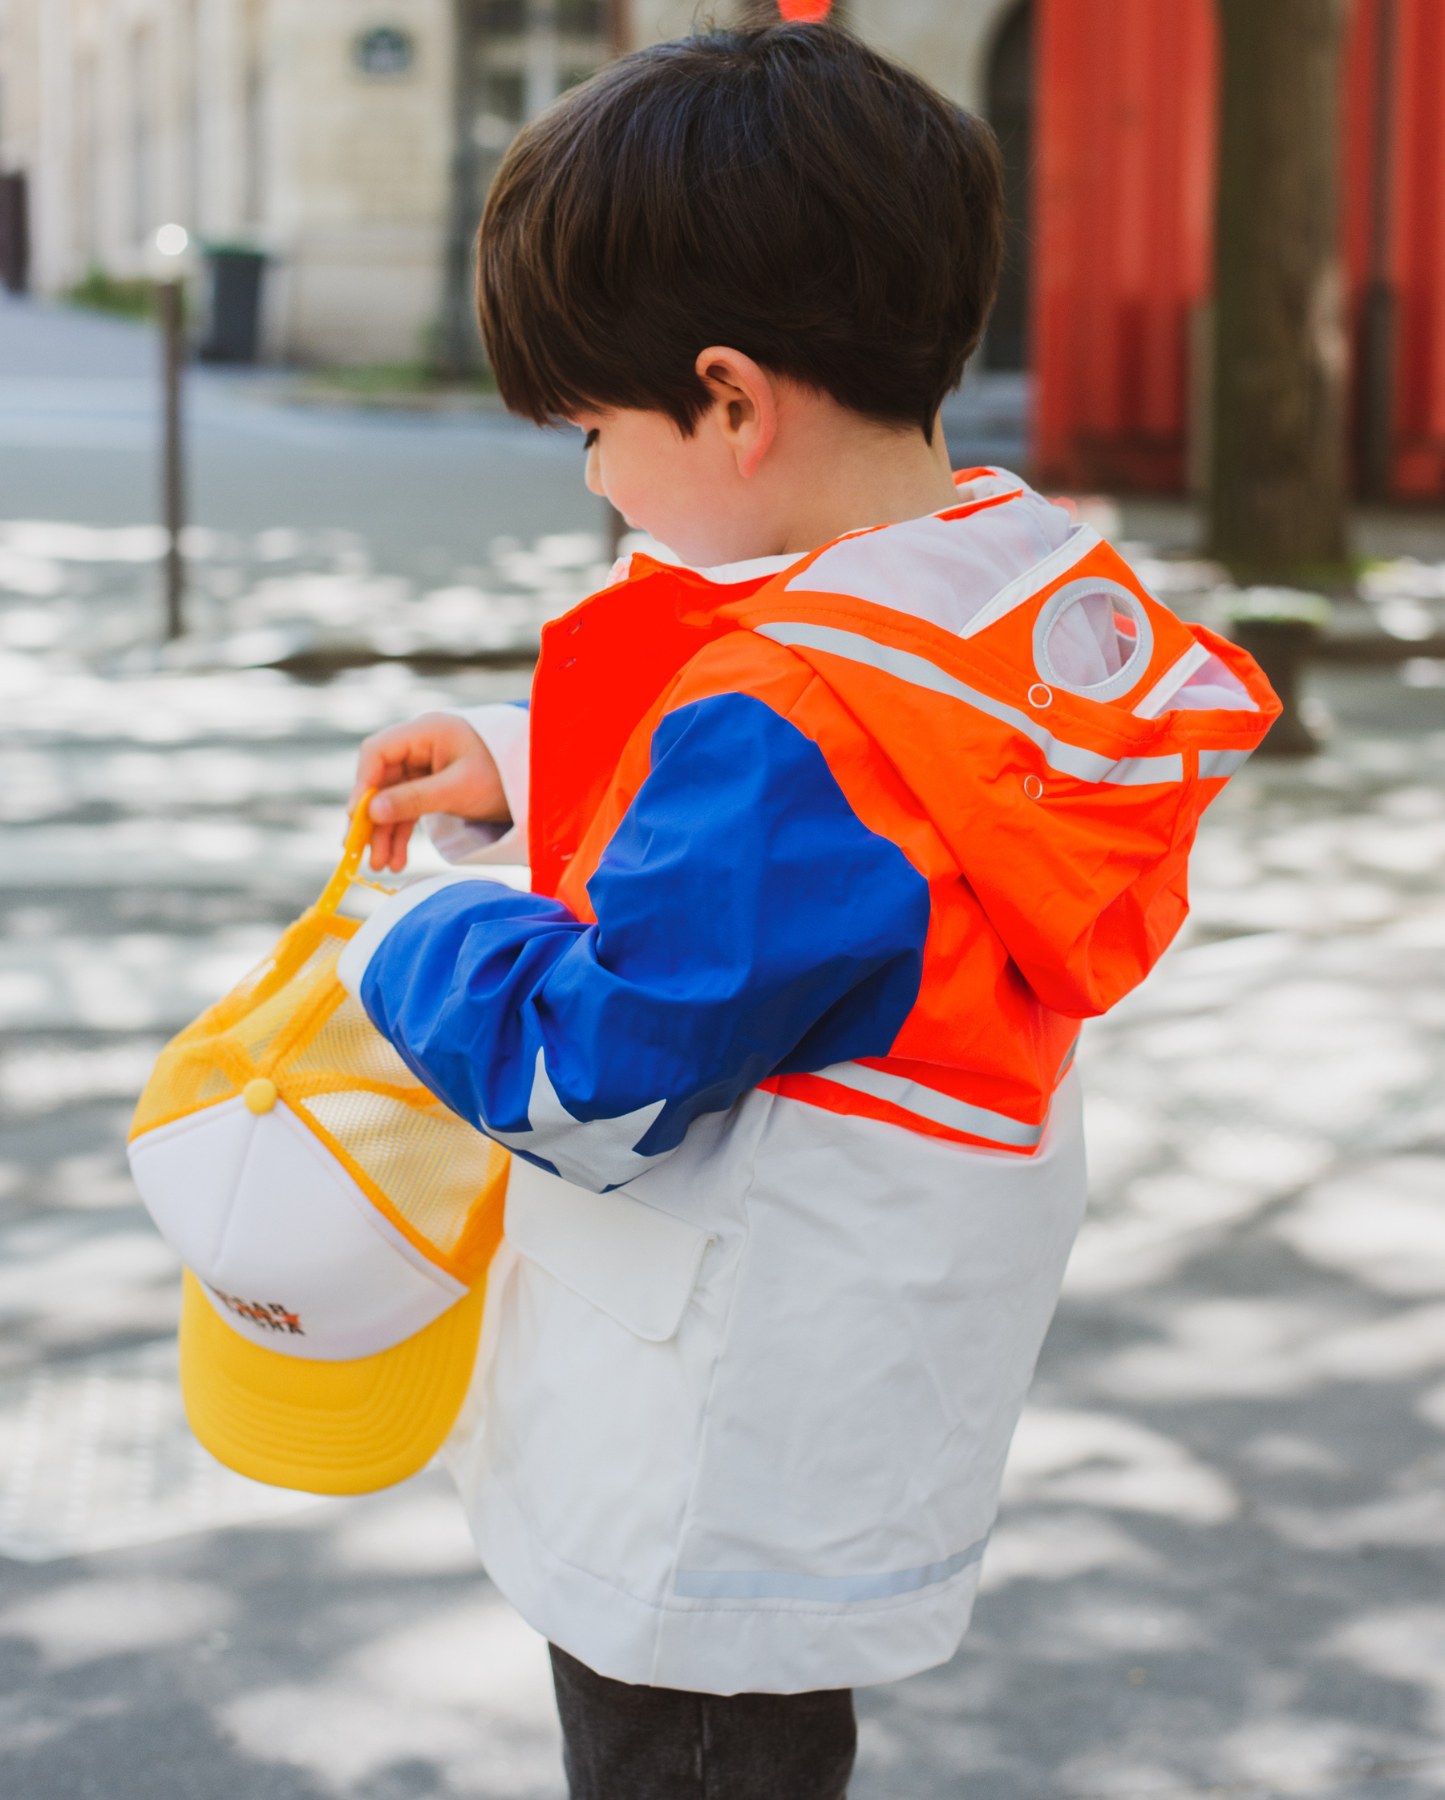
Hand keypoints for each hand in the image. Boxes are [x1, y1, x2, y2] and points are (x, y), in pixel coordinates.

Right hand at [349, 713, 508, 872]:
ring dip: (385, 833)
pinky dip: (402, 833)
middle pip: (381, 780)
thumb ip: (416, 799)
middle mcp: (419, 746)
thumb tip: (372, 813)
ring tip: (380, 866)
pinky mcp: (430, 786)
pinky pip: (408, 809)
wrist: (535, 781)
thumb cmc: (502, 775)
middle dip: (371, 819)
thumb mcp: (459, 789)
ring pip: (392, 800)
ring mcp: (423, 766)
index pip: (378, 752)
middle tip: (358, 851)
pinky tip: (397, 859)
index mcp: (426, 732)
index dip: (363, 784)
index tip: (358, 818)